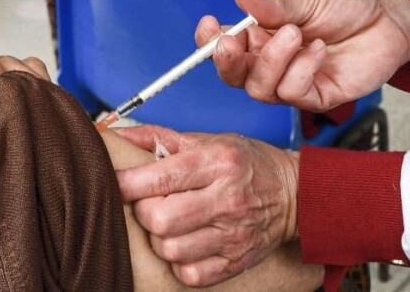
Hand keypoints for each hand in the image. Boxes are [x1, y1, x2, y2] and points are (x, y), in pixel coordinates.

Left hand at [116, 125, 298, 287]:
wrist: (295, 194)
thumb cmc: (247, 163)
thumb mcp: (208, 140)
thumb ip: (159, 138)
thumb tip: (116, 135)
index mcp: (218, 162)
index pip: (160, 178)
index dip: (126, 183)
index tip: (115, 181)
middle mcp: (228, 199)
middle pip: (159, 219)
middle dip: (144, 211)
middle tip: (150, 202)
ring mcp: (234, 235)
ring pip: (170, 250)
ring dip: (159, 238)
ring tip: (169, 223)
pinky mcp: (236, 261)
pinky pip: (189, 274)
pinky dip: (179, 262)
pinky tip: (186, 242)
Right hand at [198, 0, 409, 111]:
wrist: (389, 19)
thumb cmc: (347, 8)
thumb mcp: (307, 0)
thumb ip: (272, 5)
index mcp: (261, 36)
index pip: (225, 46)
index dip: (210, 41)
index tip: (210, 24)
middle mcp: (272, 63)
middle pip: (235, 76)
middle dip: (228, 61)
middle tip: (234, 41)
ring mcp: (293, 82)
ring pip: (260, 89)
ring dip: (272, 61)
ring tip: (296, 33)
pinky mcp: (317, 97)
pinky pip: (293, 94)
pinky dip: (301, 70)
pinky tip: (318, 49)